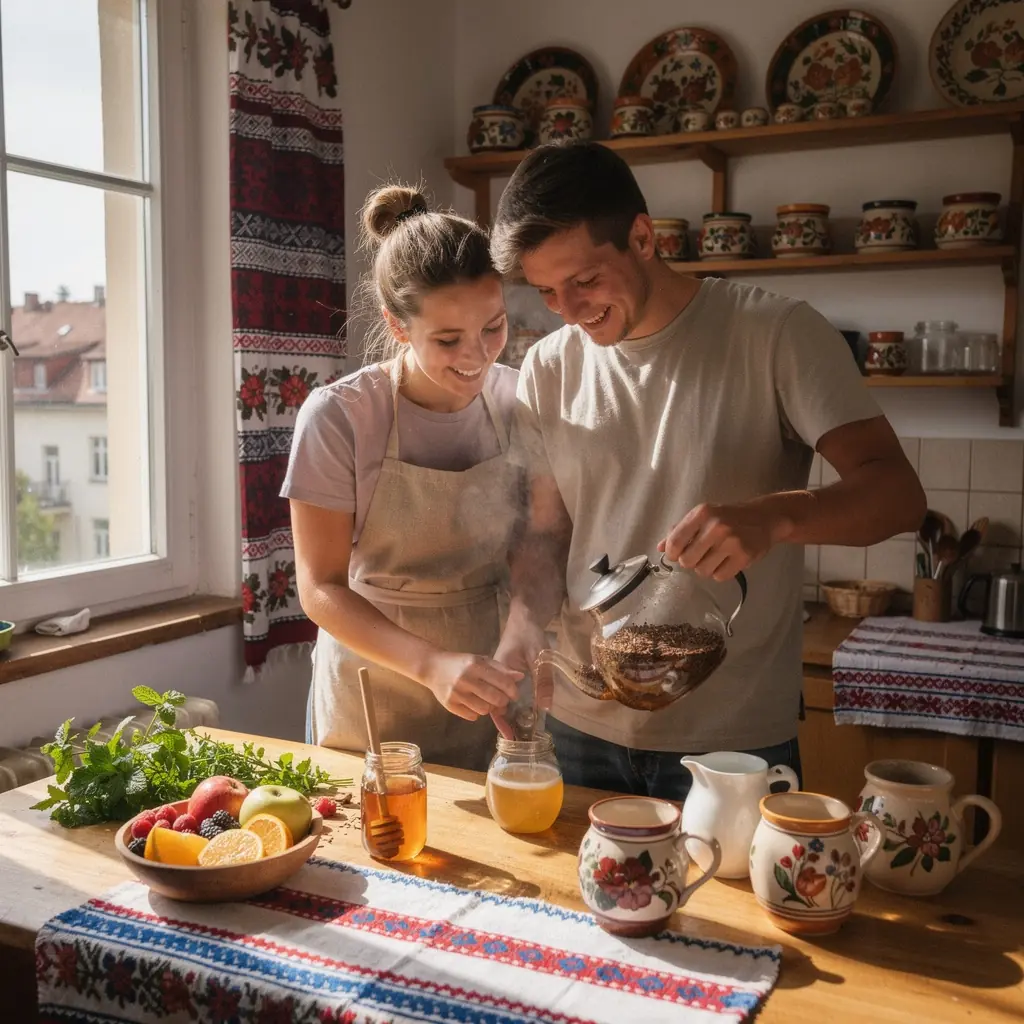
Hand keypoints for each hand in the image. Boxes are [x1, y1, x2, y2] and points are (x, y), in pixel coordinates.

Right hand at [422, 651, 521, 721]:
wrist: (432, 667)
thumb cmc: (460, 663)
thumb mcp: (480, 660)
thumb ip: (500, 668)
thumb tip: (520, 677)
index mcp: (475, 665)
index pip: (502, 682)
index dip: (512, 691)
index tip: (513, 694)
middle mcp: (465, 679)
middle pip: (495, 699)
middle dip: (503, 702)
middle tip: (502, 700)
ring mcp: (456, 693)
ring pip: (484, 710)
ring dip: (489, 708)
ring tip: (487, 701)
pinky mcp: (449, 704)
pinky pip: (472, 716)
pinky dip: (476, 712)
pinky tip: (474, 704)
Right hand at [490, 618, 553, 738]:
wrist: (522, 617)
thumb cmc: (529, 634)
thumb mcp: (540, 656)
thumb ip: (542, 680)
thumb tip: (545, 707)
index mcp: (497, 670)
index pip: (495, 700)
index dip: (502, 720)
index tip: (511, 736)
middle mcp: (490, 674)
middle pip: (491, 703)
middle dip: (504, 718)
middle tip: (518, 732)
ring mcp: (491, 674)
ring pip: (491, 700)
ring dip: (502, 713)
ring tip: (516, 725)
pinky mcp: (496, 674)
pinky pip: (494, 693)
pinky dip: (502, 704)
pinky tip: (512, 711)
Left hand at [660, 502, 787, 579]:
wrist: (764, 518)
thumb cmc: (728, 517)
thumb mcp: (703, 516)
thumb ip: (680, 530)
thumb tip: (660, 547)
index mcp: (702, 513)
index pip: (675, 541)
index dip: (672, 553)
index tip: (676, 554)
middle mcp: (716, 526)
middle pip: (687, 561)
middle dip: (690, 562)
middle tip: (700, 555)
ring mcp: (731, 542)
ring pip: (702, 571)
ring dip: (705, 568)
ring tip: (715, 557)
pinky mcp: (744, 556)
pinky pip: (720, 577)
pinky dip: (720, 573)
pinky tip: (727, 562)